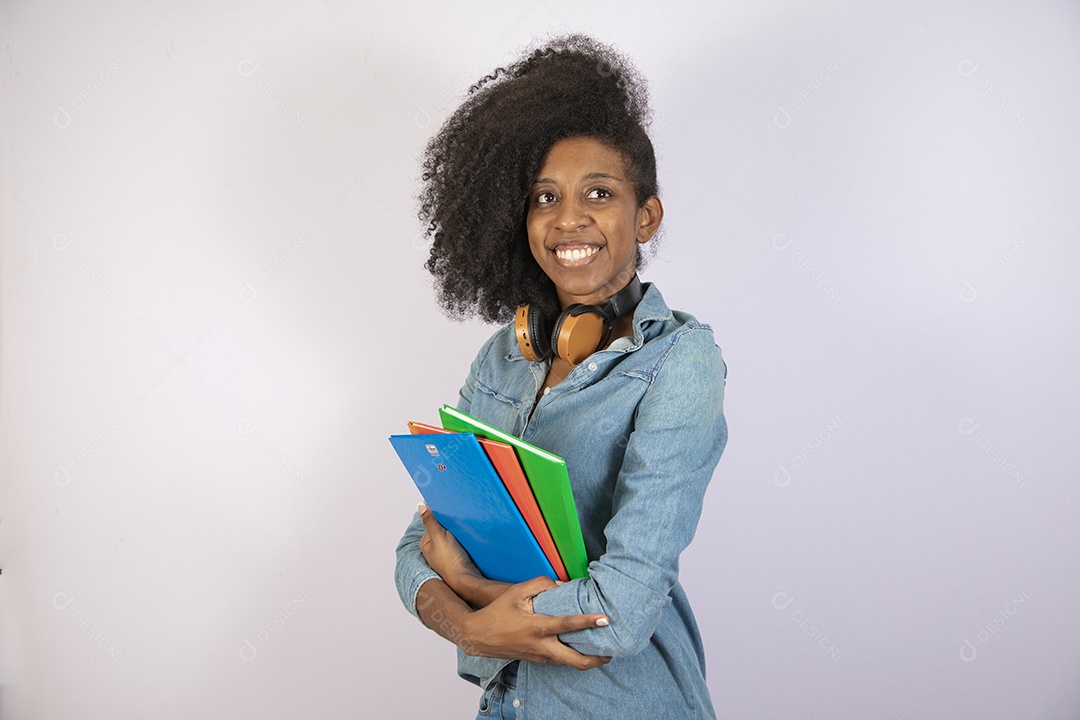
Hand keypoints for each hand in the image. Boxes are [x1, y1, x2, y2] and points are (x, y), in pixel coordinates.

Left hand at [417, 503, 481, 586]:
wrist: (466, 579)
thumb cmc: (450, 561)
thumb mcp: (439, 537)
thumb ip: (430, 521)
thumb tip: (420, 505)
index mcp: (426, 543)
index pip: (433, 522)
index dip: (441, 516)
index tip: (449, 511)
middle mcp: (434, 548)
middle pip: (443, 528)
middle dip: (450, 524)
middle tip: (459, 520)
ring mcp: (446, 553)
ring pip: (453, 535)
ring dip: (459, 531)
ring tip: (464, 528)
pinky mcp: (457, 556)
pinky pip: (460, 542)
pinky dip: (464, 538)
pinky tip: (469, 537)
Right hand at [459, 576, 611, 670]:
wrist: (478, 637)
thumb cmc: (497, 612)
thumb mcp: (516, 592)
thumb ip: (541, 584)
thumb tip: (562, 584)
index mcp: (537, 627)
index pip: (568, 625)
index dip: (589, 622)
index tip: (605, 619)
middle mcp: (542, 646)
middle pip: (576, 661)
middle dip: (597, 659)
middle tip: (613, 650)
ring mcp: (540, 656)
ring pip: (570, 665)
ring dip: (589, 660)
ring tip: (604, 651)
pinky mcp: (538, 660)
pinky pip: (561, 662)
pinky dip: (575, 658)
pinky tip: (582, 648)